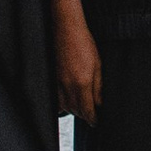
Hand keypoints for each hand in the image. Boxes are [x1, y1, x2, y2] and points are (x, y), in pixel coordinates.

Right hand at [51, 0, 101, 123]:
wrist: (66, 30)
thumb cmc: (84, 44)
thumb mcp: (98, 65)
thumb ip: (99, 87)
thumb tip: (101, 104)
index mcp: (82, 84)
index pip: (87, 111)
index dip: (93, 119)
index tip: (97, 121)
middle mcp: (67, 87)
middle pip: (76, 112)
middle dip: (85, 114)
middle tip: (91, 113)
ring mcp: (57, 84)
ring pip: (65, 108)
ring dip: (74, 109)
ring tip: (81, 106)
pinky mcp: (50, 81)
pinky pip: (55, 100)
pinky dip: (62, 103)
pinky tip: (68, 99)